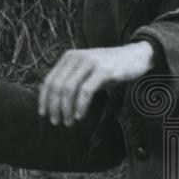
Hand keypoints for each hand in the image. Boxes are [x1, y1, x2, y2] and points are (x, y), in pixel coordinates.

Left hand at [38, 42, 154, 125]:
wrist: (135, 57)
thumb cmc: (109, 68)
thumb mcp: (87, 71)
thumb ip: (71, 80)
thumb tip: (54, 102)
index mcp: (69, 57)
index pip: (49, 80)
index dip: (44, 99)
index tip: (43, 114)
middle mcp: (77, 57)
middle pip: (57, 86)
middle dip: (54, 107)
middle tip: (57, 122)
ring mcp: (90, 62)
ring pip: (69, 89)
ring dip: (66, 109)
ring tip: (69, 122)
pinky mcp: (104, 70)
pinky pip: (86, 91)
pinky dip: (80, 105)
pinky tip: (79, 116)